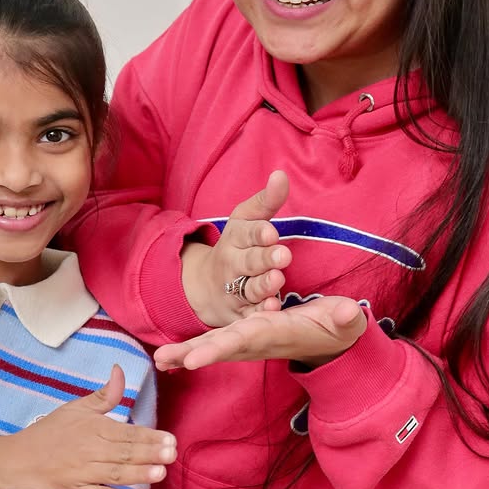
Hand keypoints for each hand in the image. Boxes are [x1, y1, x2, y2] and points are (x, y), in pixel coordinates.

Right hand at [0, 365, 174, 488]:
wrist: (14, 461)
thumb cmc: (49, 434)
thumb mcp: (75, 409)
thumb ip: (103, 396)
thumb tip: (120, 370)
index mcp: (91, 427)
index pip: (126, 432)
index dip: (150, 436)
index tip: (171, 439)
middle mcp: (88, 449)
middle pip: (124, 452)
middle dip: (150, 453)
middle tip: (172, 454)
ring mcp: (80, 473)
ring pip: (114, 473)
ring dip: (138, 473)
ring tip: (161, 473)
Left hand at [155, 296, 367, 372]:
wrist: (334, 342)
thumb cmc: (339, 326)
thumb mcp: (346, 320)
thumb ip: (347, 317)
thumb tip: (348, 313)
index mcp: (278, 332)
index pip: (246, 338)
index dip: (219, 347)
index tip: (193, 359)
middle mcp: (260, 339)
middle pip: (223, 346)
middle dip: (194, 352)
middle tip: (164, 360)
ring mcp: (252, 341)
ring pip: (215, 347)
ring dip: (186, 353)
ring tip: (158, 360)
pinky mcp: (247, 337)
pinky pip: (216, 344)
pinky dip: (191, 350)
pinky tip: (167, 358)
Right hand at [180, 171, 292, 325]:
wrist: (206, 288)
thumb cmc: (237, 247)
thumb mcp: (246, 221)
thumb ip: (267, 201)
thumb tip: (281, 174)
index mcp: (235, 239)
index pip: (247, 233)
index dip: (258, 233)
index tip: (271, 232)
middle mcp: (233, 265)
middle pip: (249, 261)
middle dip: (264, 259)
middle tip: (283, 255)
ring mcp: (235, 290)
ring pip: (249, 289)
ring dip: (263, 286)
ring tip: (277, 280)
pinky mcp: (240, 313)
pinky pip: (250, 314)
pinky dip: (259, 313)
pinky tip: (273, 309)